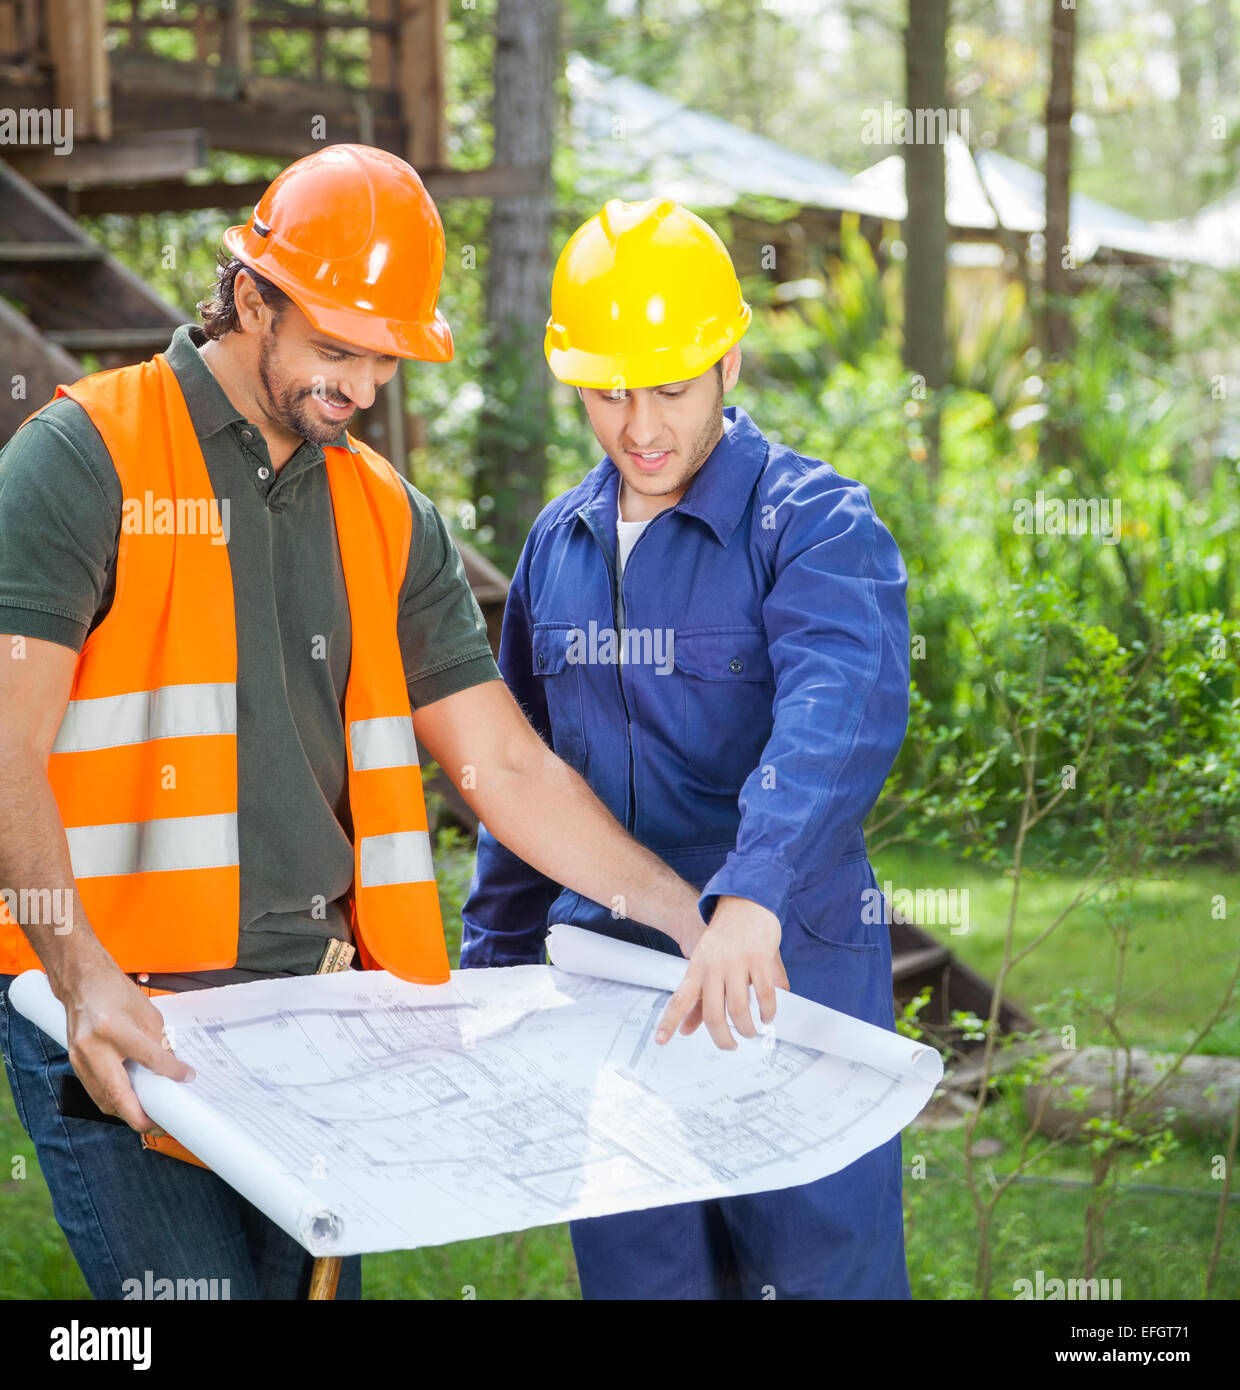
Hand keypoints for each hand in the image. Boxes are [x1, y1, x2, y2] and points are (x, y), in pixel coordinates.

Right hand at [52, 941, 194, 1132]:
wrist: (82, 982)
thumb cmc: (114, 992)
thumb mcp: (146, 1012)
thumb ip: (158, 1042)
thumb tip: (171, 1067)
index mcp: (114, 1029)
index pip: (149, 1058)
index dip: (171, 1072)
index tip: (187, 1078)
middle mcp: (93, 1047)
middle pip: (118, 1094)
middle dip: (139, 1117)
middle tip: (160, 1124)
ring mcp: (80, 1059)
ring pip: (104, 1100)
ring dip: (126, 1113)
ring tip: (148, 1117)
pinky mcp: (74, 1064)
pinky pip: (95, 1092)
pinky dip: (113, 1101)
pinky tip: (129, 1103)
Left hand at [655, 896, 790, 1050]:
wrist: (745, 902)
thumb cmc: (724, 939)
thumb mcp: (705, 965)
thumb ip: (696, 1000)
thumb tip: (686, 1031)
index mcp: (697, 969)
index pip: (679, 999)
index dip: (669, 1022)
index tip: (661, 1040)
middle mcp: (714, 967)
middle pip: (713, 1014)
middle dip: (722, 1038)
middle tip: (730, 1046)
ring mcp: (737, 962)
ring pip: (739, 1009)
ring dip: (747, 1028)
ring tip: (751, 1032)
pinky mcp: (760, 958)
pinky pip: (765, 995)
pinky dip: (768, 1011)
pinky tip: (767, 1016)